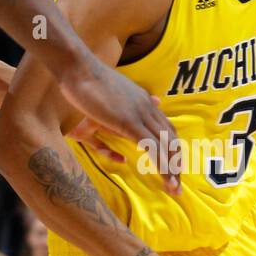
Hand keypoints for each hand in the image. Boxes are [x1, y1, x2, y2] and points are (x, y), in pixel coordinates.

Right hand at [58, 53, 181, 193]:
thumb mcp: (116, 95)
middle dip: (176, 163)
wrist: (78, 68)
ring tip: (174, 188)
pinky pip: (150, 146)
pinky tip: (163, 177)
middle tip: (177, 185)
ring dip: (171, 168)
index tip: (175, 167)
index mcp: (145, 101)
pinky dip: (160, 164)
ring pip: (165, 145)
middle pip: (171, 139)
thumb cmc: (90, 82)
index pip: (168, 128)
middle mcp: (148, 107)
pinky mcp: (129, 122)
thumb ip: (133, 104)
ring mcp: (140, 114)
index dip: (173, 149)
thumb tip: (157, 101)